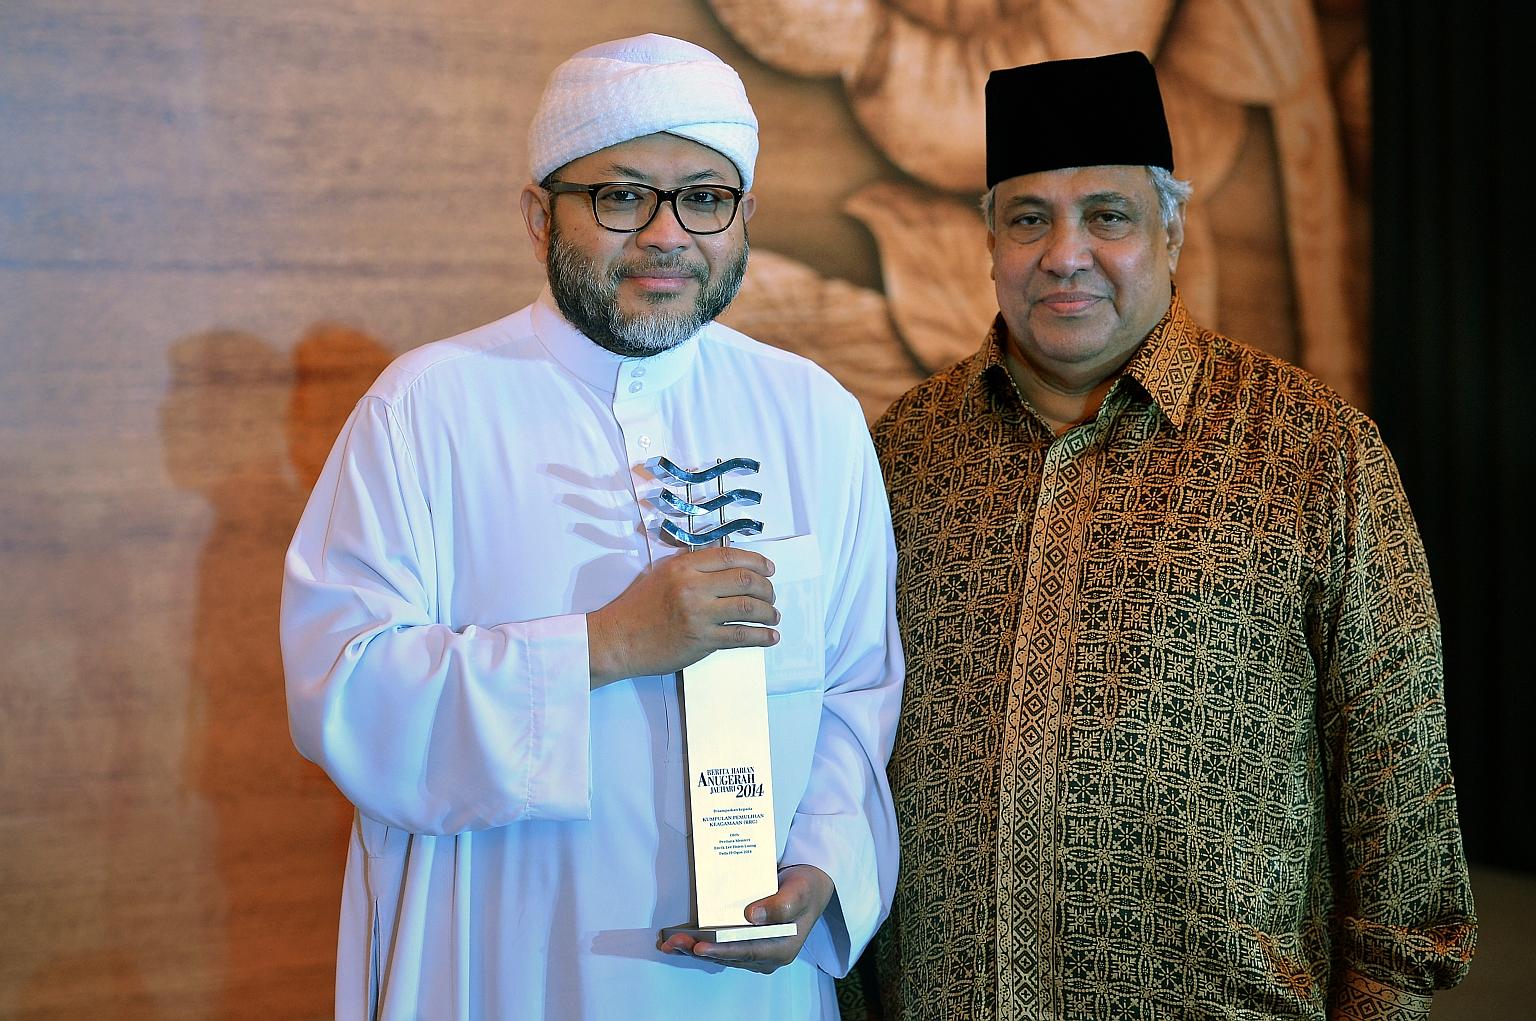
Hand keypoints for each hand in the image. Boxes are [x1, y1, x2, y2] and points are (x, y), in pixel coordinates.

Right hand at [587, 547, 779, 686]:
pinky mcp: (702, 640)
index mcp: (684, 566)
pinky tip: (770, 637)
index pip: (731, 556)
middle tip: (772, 595)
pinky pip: (741, 635)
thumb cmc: (638, 608)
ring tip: (773, 616)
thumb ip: (693, 568)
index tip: (770, 569)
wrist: (618, 639)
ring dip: (768, 612)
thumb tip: (728, 566)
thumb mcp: (663, 575)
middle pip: (746, 580)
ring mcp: (698, 614)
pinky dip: (762, 636)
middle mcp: (693, 586)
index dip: (757, 561)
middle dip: (767, 588)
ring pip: (749, 607)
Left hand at [657, 864, 833, 973]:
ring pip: (721, 954)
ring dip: (695, 949)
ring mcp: (756, 950)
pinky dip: (701, 943)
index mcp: (781, 948)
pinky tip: (682, 940)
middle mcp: (767, 955)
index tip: (701, 946)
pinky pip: (721, 947)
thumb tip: (753, 916)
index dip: (722, 950)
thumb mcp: (799, 891)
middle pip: (729, 956)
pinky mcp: (746, 942)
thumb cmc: (806, 888)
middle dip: (699, 950)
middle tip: (674, 943)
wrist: (810, 886)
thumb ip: (780, 905)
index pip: (747, 952)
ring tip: (670, 943)